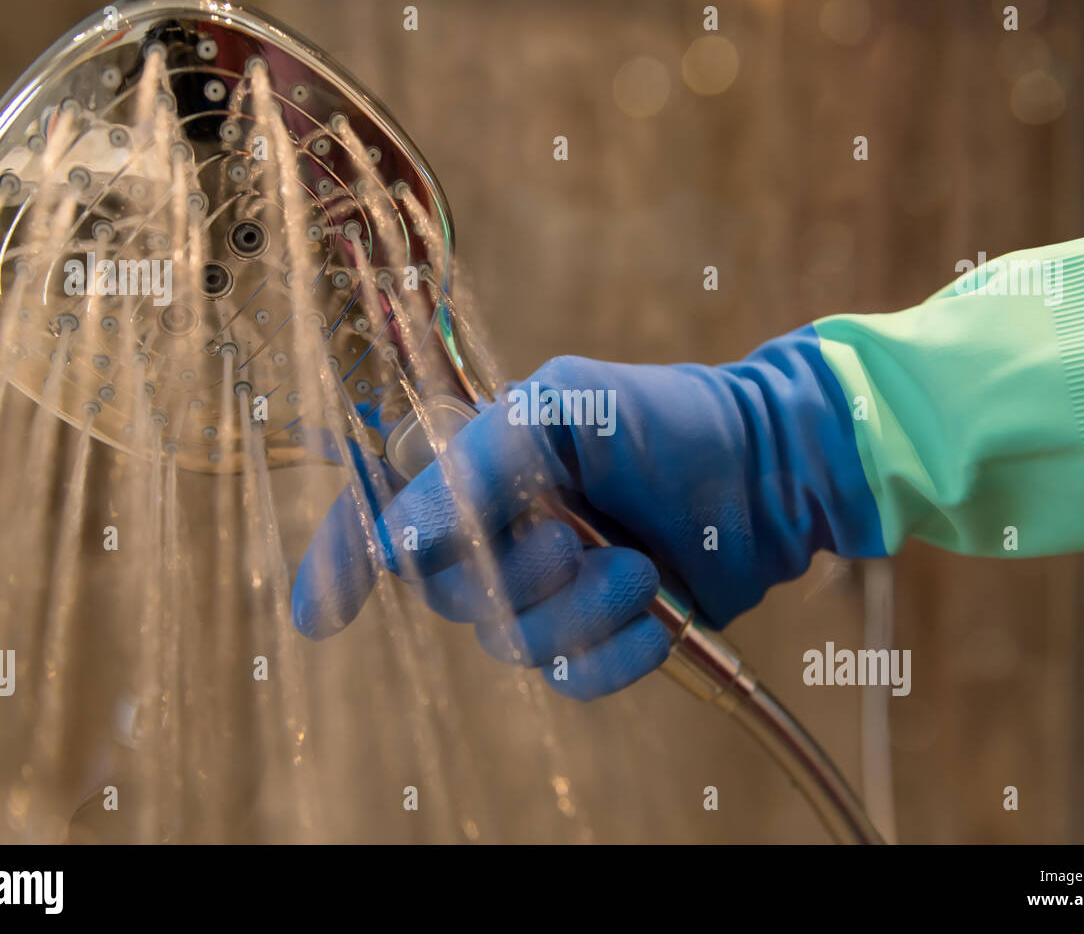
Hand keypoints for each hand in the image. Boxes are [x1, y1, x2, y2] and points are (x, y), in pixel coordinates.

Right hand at [292, 326, 883, 698]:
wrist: (762, 467)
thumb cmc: (660, 419)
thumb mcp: (562, 406)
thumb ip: (475, 464)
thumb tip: (395, 542)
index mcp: (475, 472)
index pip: (384, 522)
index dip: (343, 566)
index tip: (321, 614)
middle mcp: (498, 536)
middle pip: (448, 595)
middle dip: (512, 573)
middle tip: (577, 535)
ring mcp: (548, 591)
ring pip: (512, 641)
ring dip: (578, 609)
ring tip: (640, 566)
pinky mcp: (599, 636)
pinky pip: (573, 677)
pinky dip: (615, 654)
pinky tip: (657, 616)